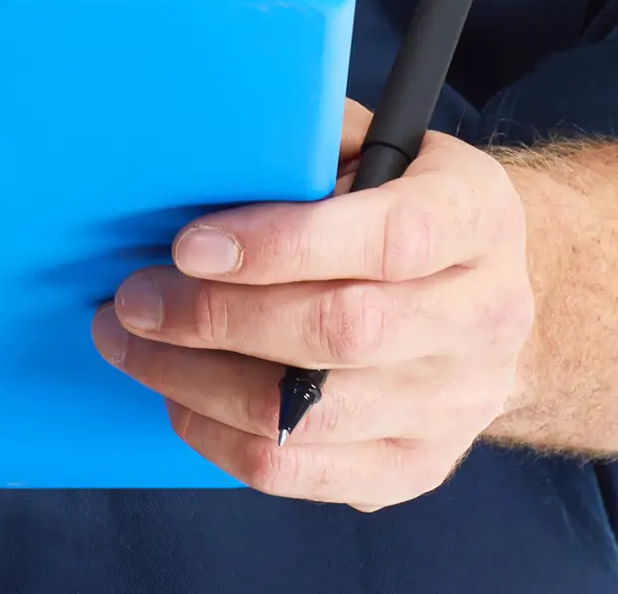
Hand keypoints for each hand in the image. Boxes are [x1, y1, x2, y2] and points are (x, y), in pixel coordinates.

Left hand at [87, 100, 536, 507]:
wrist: (482, 296)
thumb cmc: (399, 202)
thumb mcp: (375, 145)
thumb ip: (307, 149)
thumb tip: (202, 162)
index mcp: (477, 217)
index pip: (390, 239)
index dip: (283, 244)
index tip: (188, 246)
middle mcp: (485, 318)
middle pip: (345, 332)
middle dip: (217, 318)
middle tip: (134, 300)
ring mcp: (458, 404)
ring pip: (310, 414)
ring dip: (197, 381)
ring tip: (132, 344)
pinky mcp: (417, 465)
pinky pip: (301, 472)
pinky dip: (221, 436)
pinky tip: (179, 395)